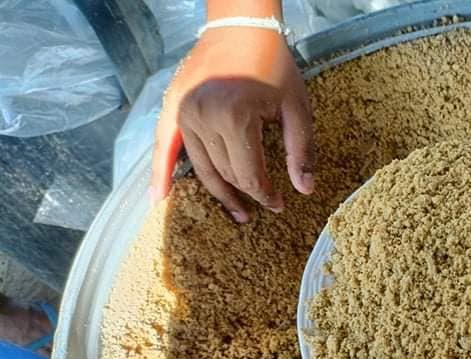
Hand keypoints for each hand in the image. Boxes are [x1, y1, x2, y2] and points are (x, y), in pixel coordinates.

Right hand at [151, 25, 314, 221]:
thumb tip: (304, 190)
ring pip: (202, 167)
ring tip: (236, 212)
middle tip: (263, 206)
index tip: (278, 204)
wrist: (240, 29)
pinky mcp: (174, 109)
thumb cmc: (273, 66)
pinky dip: (161, 173)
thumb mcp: (296, 107)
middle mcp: (203, 118)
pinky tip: (160, 198)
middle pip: (225, 173)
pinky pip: (165, 147)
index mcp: (235, 118)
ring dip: (218, 192)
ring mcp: (184, 114)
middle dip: (246, 193)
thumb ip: (301, 150)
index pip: (249, 174)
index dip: (265, 194)